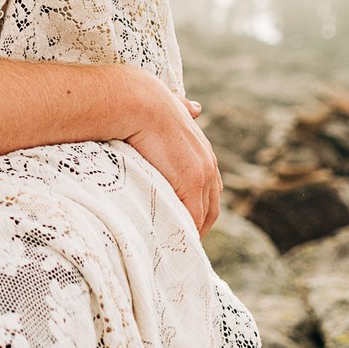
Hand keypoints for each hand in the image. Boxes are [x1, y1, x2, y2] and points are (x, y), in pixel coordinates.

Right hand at [121, 75, 220, 233]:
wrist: (136, 100)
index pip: (209, 186)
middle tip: (182, 240)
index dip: (199, 204)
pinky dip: (186, 231)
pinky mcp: (191, 183)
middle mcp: (209, 163)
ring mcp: (203, 174)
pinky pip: (192, 216)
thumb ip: (183, 110)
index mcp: (202, 150)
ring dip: (193, 231)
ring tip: (176, 247)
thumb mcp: (170, 108)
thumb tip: (196, 107)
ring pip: (204, 214)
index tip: (185, 218)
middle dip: (199, 223)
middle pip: (212, 205)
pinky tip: (173, 241)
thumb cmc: (142, 102)